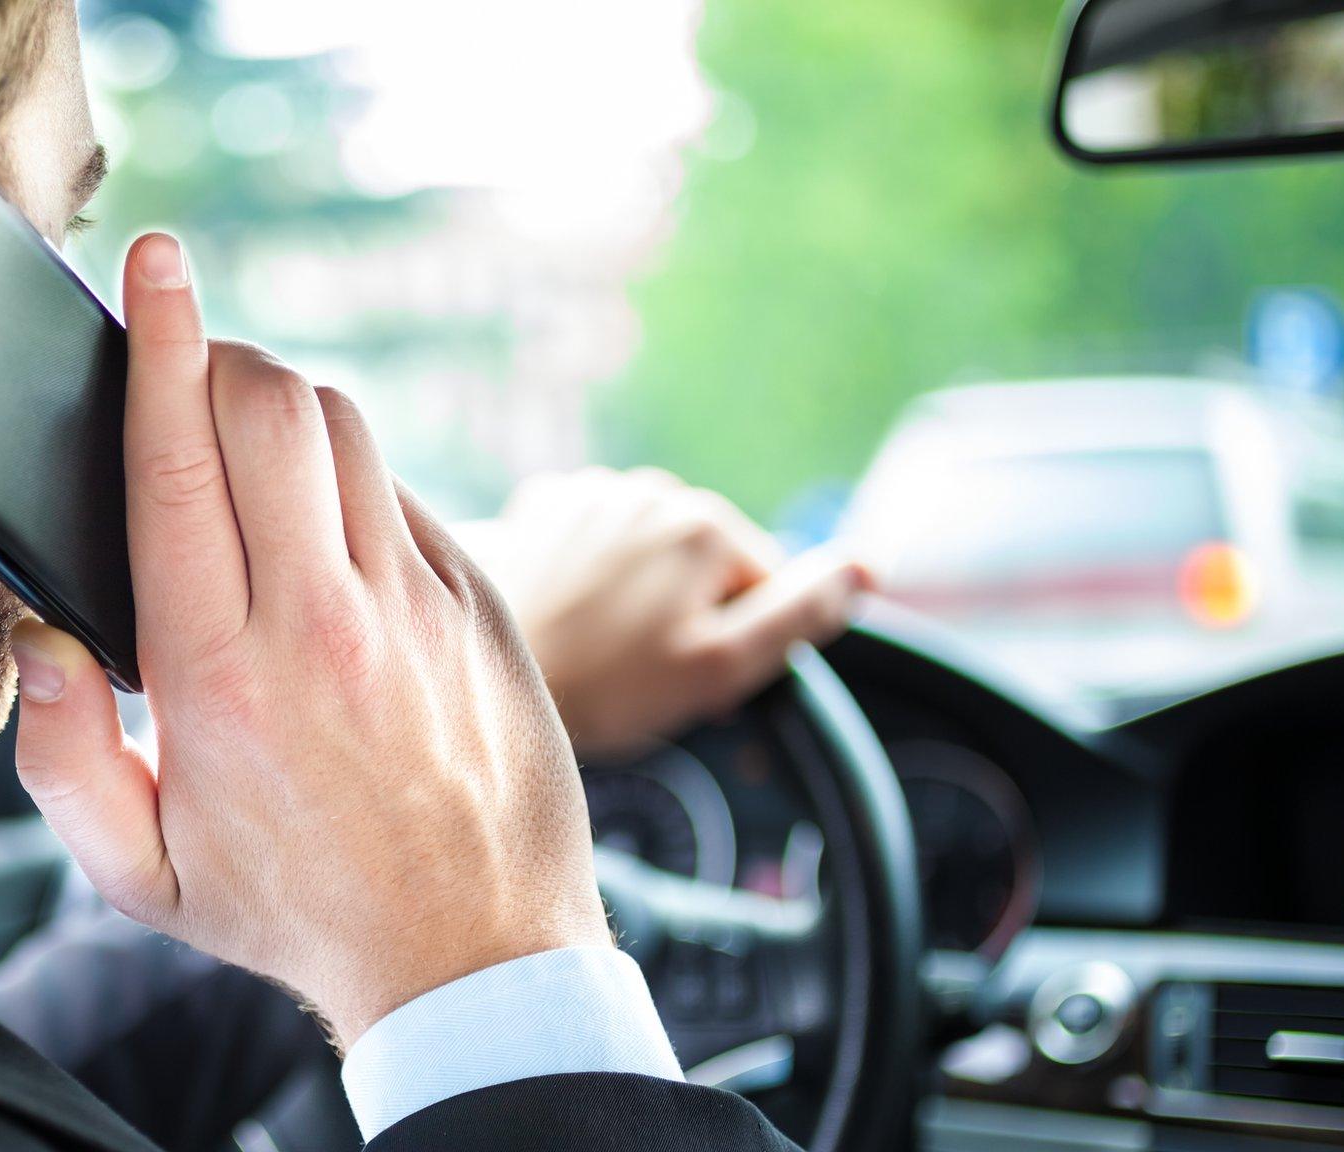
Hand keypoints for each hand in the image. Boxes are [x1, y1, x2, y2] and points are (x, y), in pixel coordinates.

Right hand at [5, 234, 608, 1049]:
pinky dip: (350, 482)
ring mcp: (416, 606)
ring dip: (283, 409)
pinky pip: (403, 493)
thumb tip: (45, 640)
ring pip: (344, 429)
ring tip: (249, 454)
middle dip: (214, 357)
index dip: (155, 343)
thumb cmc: (295, 913)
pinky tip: (327, 538)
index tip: (153, 265)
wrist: (473, 956)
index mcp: (218, 676)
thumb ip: (64, 757)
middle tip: (185, 372)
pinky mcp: (480, 603)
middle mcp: (323, 621)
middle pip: (267, 407)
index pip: (174, 461)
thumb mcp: (141, 873)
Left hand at [460, 467, 870, 757]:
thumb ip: (800, 612)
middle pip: (706, 565)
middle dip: (690, 615)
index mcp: (708, 525)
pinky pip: (595, 542)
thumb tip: (866, 566)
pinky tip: (565, 618)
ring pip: (650, 552)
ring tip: (599, 649)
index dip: (740, 643)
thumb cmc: (604, 688)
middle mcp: (653, 489)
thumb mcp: (721, 668)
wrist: (477, 677)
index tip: (690, 679)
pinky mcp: (541, 505)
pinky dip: (591, 576)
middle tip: (642, 674)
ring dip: (640, 594)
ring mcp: (592, 491)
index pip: (766, 585)